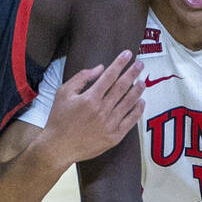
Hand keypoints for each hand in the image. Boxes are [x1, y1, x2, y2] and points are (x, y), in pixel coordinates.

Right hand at [43, 51, 143, 166]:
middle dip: (132, 73)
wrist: (58, 147)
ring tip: (142, 81)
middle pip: (122, 87)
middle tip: (140, 64)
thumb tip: (101, 68)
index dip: (120, 63)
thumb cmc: (59, 118)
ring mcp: (110, 124)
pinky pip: (130, 121)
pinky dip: (137, 110)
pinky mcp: (114, 137)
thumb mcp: (63, 93)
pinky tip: (141, 101)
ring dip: (138, 90)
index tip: (128, 54)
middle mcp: (102, 110)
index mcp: (90, 98)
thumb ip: (82, 78)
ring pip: (129, 103)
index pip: (109, 76)